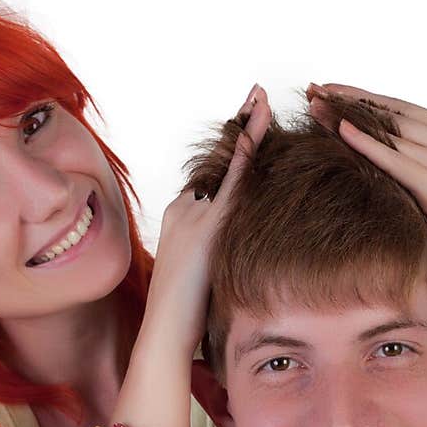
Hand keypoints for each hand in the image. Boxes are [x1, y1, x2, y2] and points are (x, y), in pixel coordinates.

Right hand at [142, 85, 271, 353]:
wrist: (163, 333)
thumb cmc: (183, 317)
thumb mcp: (202, 277)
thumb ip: (214, 256)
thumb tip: (231, 257)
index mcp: (182, 218)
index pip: (213, 174)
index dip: (233, 147)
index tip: (248, 120)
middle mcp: (184, 209)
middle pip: (219, 161)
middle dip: (241, 126)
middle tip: (259, 93)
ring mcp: (193, 216)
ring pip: (225, 165)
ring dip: (246, 129)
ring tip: (262, 97)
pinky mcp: (206, 228)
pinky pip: (232, 185)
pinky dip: (245, 157)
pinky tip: (258, 132)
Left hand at [307, 83, 426, 284]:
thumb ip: (414, 151)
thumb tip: (370, 138)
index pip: (396, 105)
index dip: (360, 95)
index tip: (327, 87)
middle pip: (388, 114)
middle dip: (347, 101)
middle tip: (312, 91)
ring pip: (387, 132)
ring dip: (348, 117)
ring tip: (316, 108)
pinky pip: (393, 159)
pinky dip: (366, 143)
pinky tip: (341, 130)